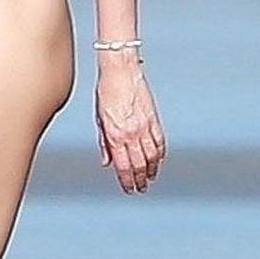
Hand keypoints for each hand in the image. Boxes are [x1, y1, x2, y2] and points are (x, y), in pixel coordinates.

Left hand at [95, 56, 164, 193]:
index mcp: (115, 134)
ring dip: (151, 169)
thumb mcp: (99, 118)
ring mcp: (144, 126)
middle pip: (139, 164)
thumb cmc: (106, 91)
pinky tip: (158, 160)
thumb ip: (104, 142)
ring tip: (150, 178)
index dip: (126, 181)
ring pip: (152, 156)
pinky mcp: (154, 118)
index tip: (129, 189)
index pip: (123, 166)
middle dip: (139, 179)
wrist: (120, 69)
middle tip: (141, 188)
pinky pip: (160, 141)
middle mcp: (131, 133)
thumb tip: (106, 162)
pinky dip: (160, 154)